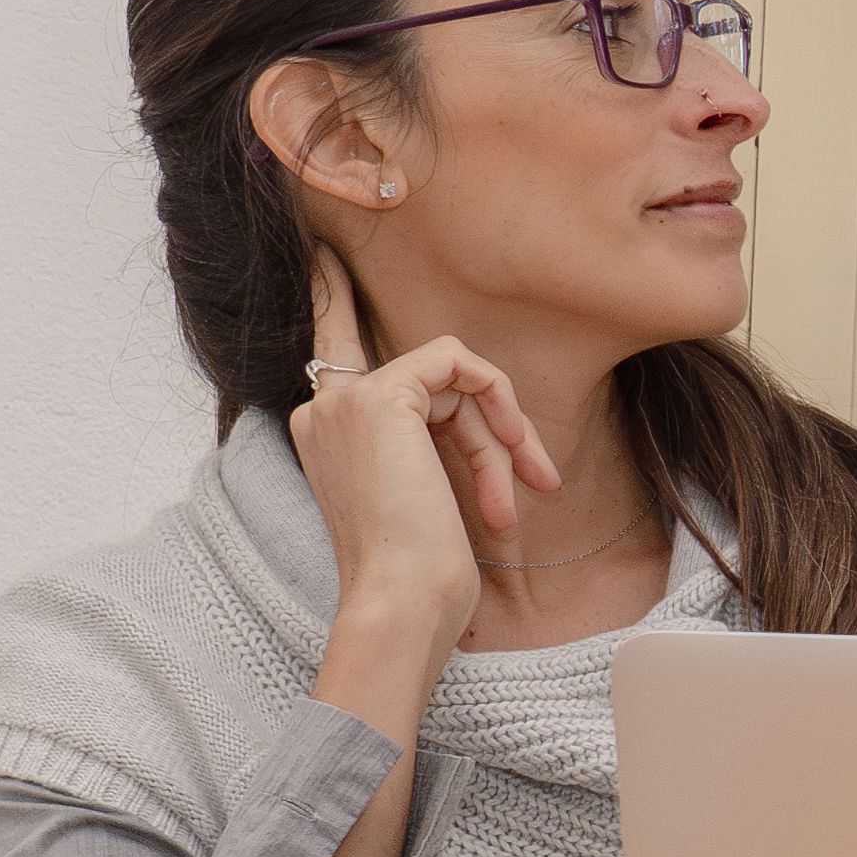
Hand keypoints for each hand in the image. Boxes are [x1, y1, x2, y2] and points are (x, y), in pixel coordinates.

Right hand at [290, 255, 557, 675]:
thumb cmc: (418, 577)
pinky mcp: (380, 397)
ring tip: (517, 497)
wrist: (400, 603)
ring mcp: (346, 402)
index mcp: (325, 433)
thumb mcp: (424, 504)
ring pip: (452, 378)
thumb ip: (428, 451)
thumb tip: (485, 425)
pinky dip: (497, 403)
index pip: (330, 346)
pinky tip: (511, 457)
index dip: (330, 297)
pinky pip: (457, 363)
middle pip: (430, 382)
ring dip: (500, 439)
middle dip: (491, 431)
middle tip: (532, 484)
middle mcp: (323, 411)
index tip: (324, 253)